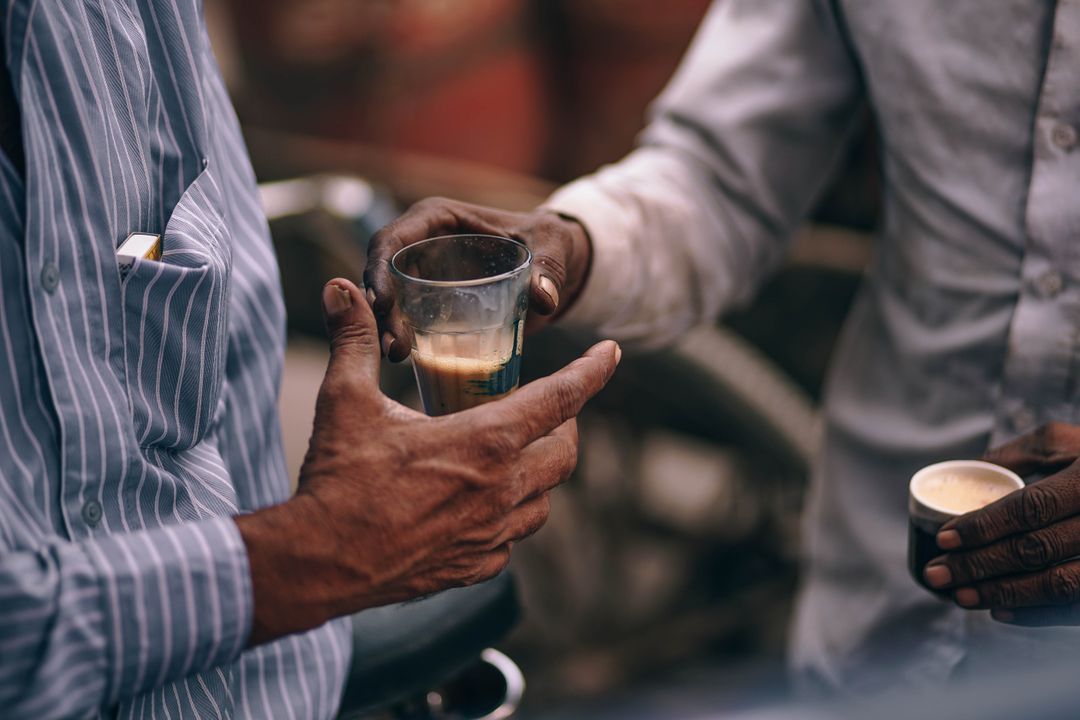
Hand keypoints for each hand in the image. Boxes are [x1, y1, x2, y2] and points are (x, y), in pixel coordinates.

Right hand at [236, 279, 619, 644]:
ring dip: (540, 474)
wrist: (320, 563)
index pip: (561, 397)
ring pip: (544, 501)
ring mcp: (492, 533)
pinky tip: (482, 507)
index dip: (592, 371)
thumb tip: (343, 290)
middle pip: (564, 454)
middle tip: (549, 411)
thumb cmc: (339, 479)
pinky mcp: (474, 566)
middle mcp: (502, 489)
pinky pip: (511, 540)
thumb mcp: (346, 400)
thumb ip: (355, 341)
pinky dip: (509, 517)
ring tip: (517, 457)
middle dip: (566, 426)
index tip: (612, 353)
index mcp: (486, 441)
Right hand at [364, 198, 591, 360]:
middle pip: (384, 273)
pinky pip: (409, 318)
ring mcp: (425, 274)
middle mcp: (423, 244)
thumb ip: (549, 268)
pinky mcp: (433, 301)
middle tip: (393, 346)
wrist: (555, 265)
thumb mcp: (553, 246)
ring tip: (397, 355)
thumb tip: (544, 299)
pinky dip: (405, 337)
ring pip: (391, 300)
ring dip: (387, 327)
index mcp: (438, 218)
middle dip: (381, 309)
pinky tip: (409, 360)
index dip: (379, 268)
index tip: (383, 303)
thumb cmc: (550, 242)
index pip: (392, 239)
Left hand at [923, 422, 1079, 624]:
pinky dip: (1037, 614)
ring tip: (960, 597)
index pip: (1030, 508)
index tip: (944, 539)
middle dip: (979, 565)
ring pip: (1057, 584)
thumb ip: (1019, 455)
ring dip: (1003, 594)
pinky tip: (1000, 612)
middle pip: (1036, 549)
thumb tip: (965, 471)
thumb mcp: (1065, 443)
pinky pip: (1077, 608)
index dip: (984, 526)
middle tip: (937, 574)